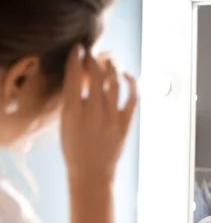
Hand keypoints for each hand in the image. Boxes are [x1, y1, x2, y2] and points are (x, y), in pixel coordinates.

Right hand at [60, 45, 137, 183]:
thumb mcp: (65, 123)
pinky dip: (132, 83)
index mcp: (72, 112)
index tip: (78, 49)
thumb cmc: (75, 149)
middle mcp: (92, 112)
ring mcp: (111, 118)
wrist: (91, 173)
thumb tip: (82, 79)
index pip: (74, 77)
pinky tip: (128, 75)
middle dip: (94, 60)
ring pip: (115, 82)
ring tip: (108, 60)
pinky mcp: (125, 124)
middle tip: (92, 54)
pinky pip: (133, 98)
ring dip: (112, 67)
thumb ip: (72, 101)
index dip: (77, 58)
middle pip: (96, 76)